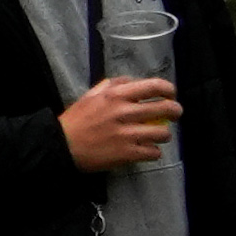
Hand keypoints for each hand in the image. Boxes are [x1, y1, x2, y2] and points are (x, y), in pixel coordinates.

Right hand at [59, 75, 180, 170]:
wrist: (59, 146)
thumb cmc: (76, 120)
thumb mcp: (92, 95)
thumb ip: (113, 85)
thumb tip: (134, 82)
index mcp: (116, 95)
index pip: (154, 86)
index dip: (169, 90)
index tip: (171, 95)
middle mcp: (124, 112)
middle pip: (165, 109)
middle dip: (175, 112)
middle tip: (174, 115)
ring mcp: (126, 134)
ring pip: (163, 133)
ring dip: (164, 135)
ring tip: (158, 136)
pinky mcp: (126, 154)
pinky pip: (153, 152)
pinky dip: (154, 152)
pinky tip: (147, 150)